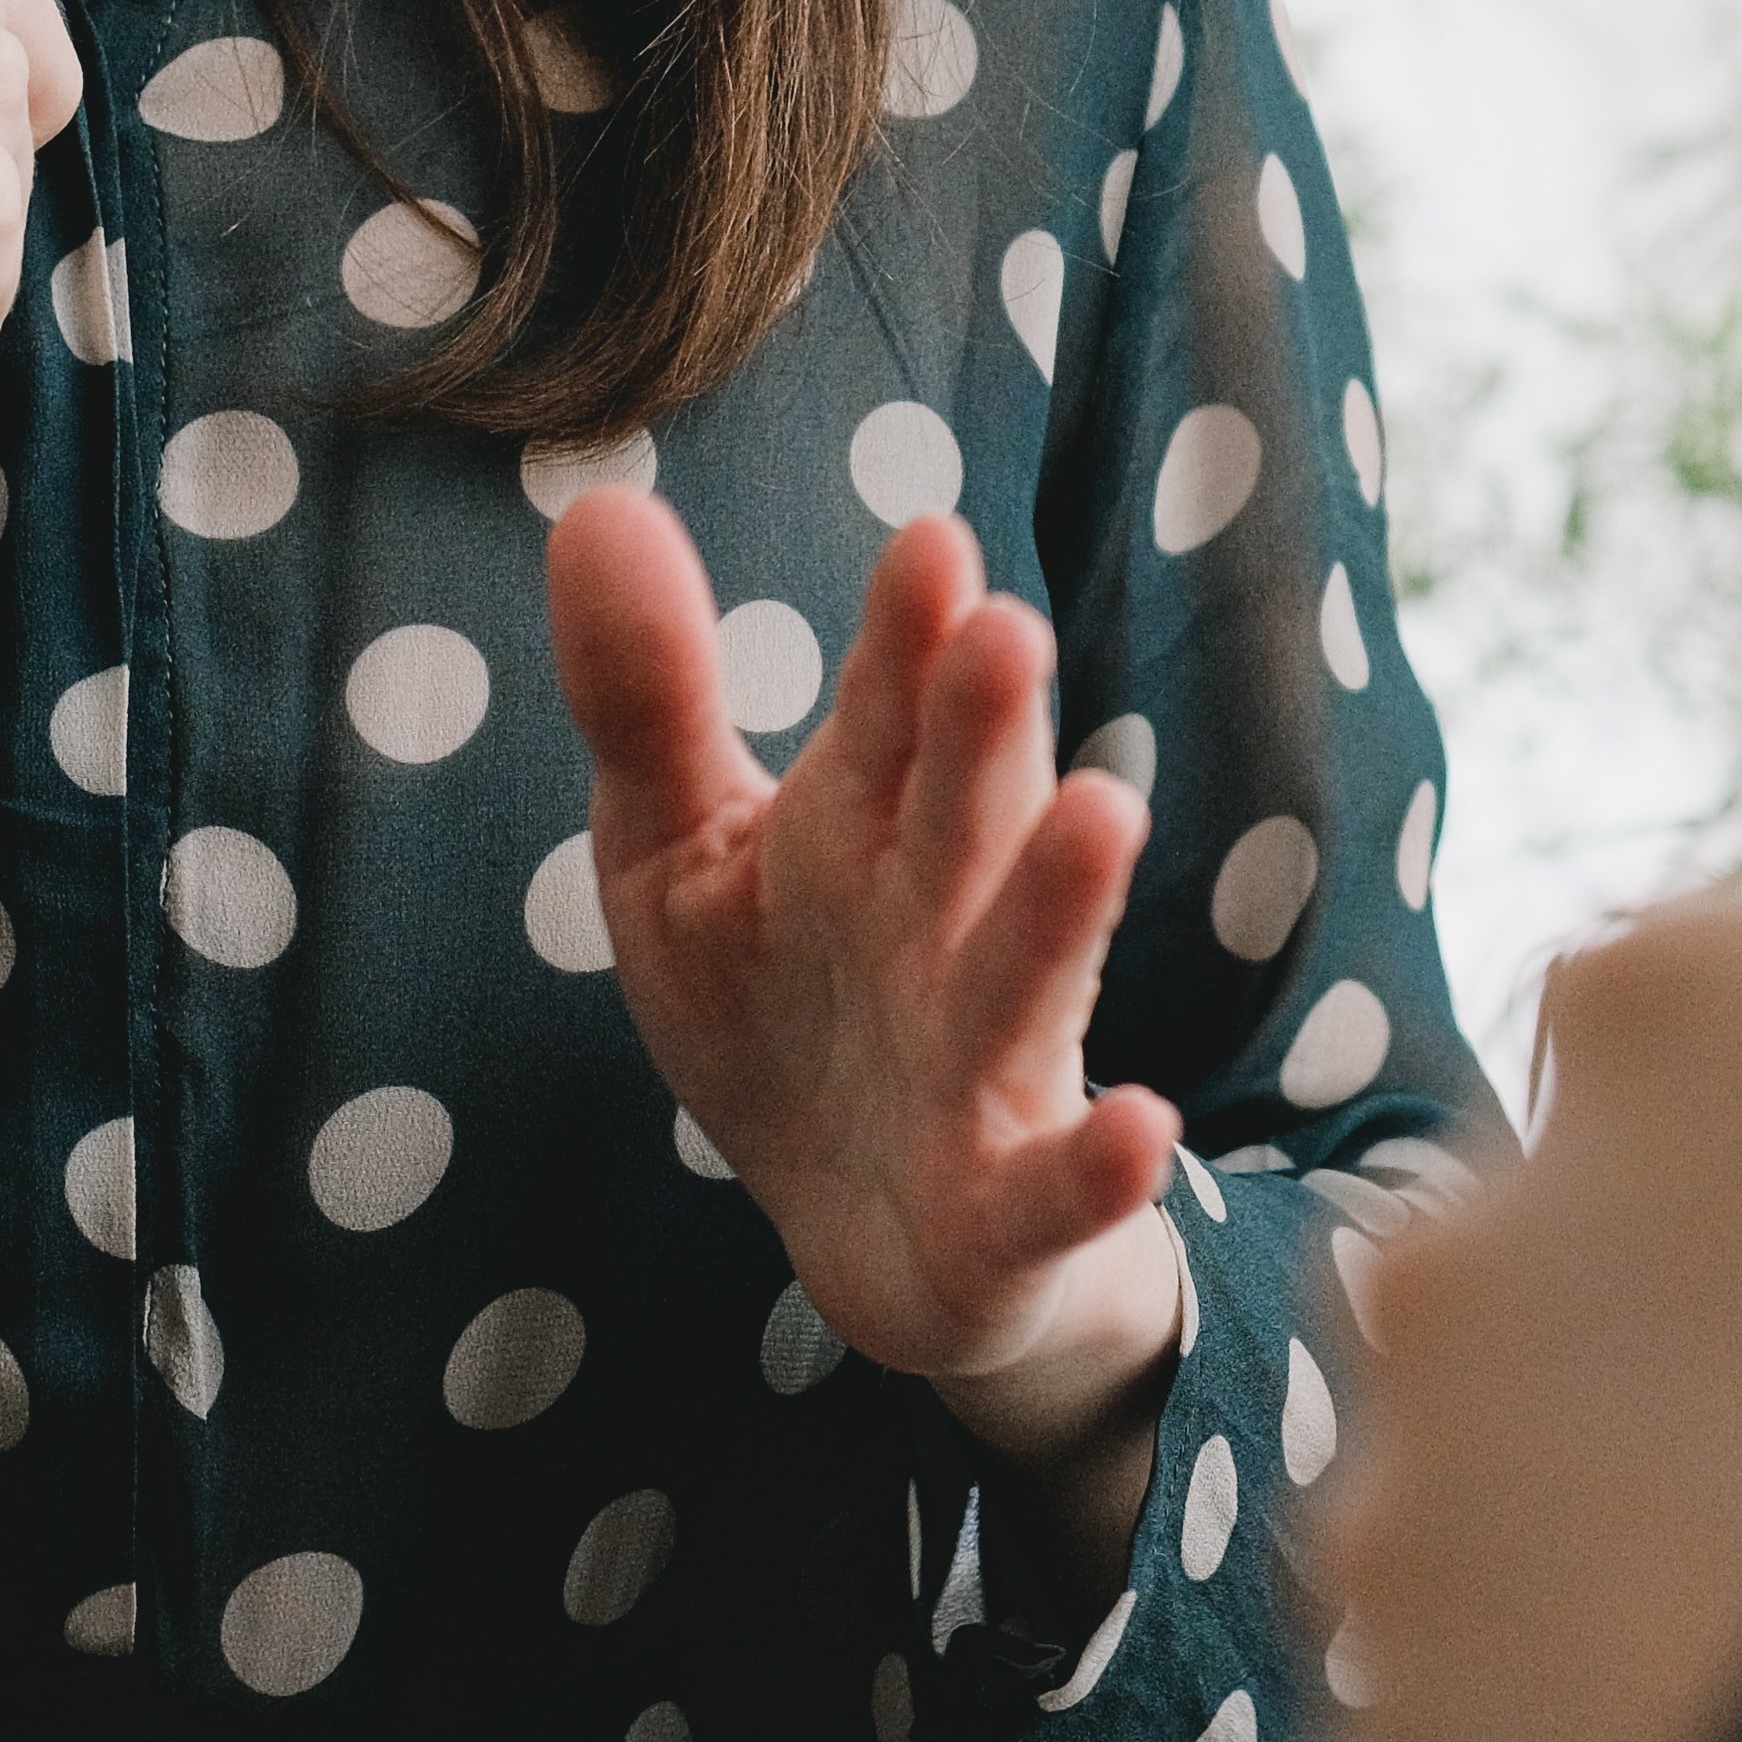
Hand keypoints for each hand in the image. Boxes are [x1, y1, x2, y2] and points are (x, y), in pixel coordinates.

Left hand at [548, 502, 1190, 1522]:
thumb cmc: (784, 1007)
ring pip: (1025, 978)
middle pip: (964, 818)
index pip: (888, 714)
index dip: (905, 637)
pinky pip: (1056, 1187)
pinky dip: (1102, 1166)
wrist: (873, 1238)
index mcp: (865, 828)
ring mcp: (985, 1066)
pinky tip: (1142, 1127)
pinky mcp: (1008, 1206)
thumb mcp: (679, 852)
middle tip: (1003, 630)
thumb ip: (648, 695)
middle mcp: (942, 927)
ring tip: (1104, 812)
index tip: (925, 546)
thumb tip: (599, 504)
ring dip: (1062, 904)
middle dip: (985, 732)